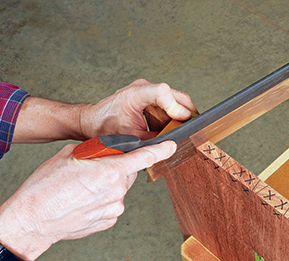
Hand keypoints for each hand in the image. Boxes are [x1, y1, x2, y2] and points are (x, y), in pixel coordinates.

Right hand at [0, 141, 175, 260]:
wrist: (32, 220)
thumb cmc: (44, 187)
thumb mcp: (68, 156)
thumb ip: (95, 150)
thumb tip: (108, 149)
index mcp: (109, 171)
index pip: (144, 157)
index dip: (161, 150)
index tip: (172, 146)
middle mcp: (117, 191)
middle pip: (129, 172)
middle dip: (117, 167)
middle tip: (93, 170)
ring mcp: (114, 208)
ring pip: (120, 189)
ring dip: (108, 184)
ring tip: (82, 189)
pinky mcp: (109, 221)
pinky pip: (112, 204)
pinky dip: (103, 200)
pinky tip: (84, 201)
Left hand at [79, 79, 197, 139]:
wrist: (92, 121)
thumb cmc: (105, 128)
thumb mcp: (129, 138)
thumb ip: (151, 140)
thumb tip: (171, 144)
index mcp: (135, 94)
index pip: (162, 92)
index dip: (175, 106)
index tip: (183, 119)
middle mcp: (144, 88)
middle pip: (177, 95)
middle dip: (188, 112)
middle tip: (196, 129)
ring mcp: (149, 92)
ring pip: (177, 100)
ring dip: (183, 115)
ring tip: (187, 130)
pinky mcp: (151, 98)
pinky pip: (171, 105)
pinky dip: (177, 116)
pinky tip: (177, 128)